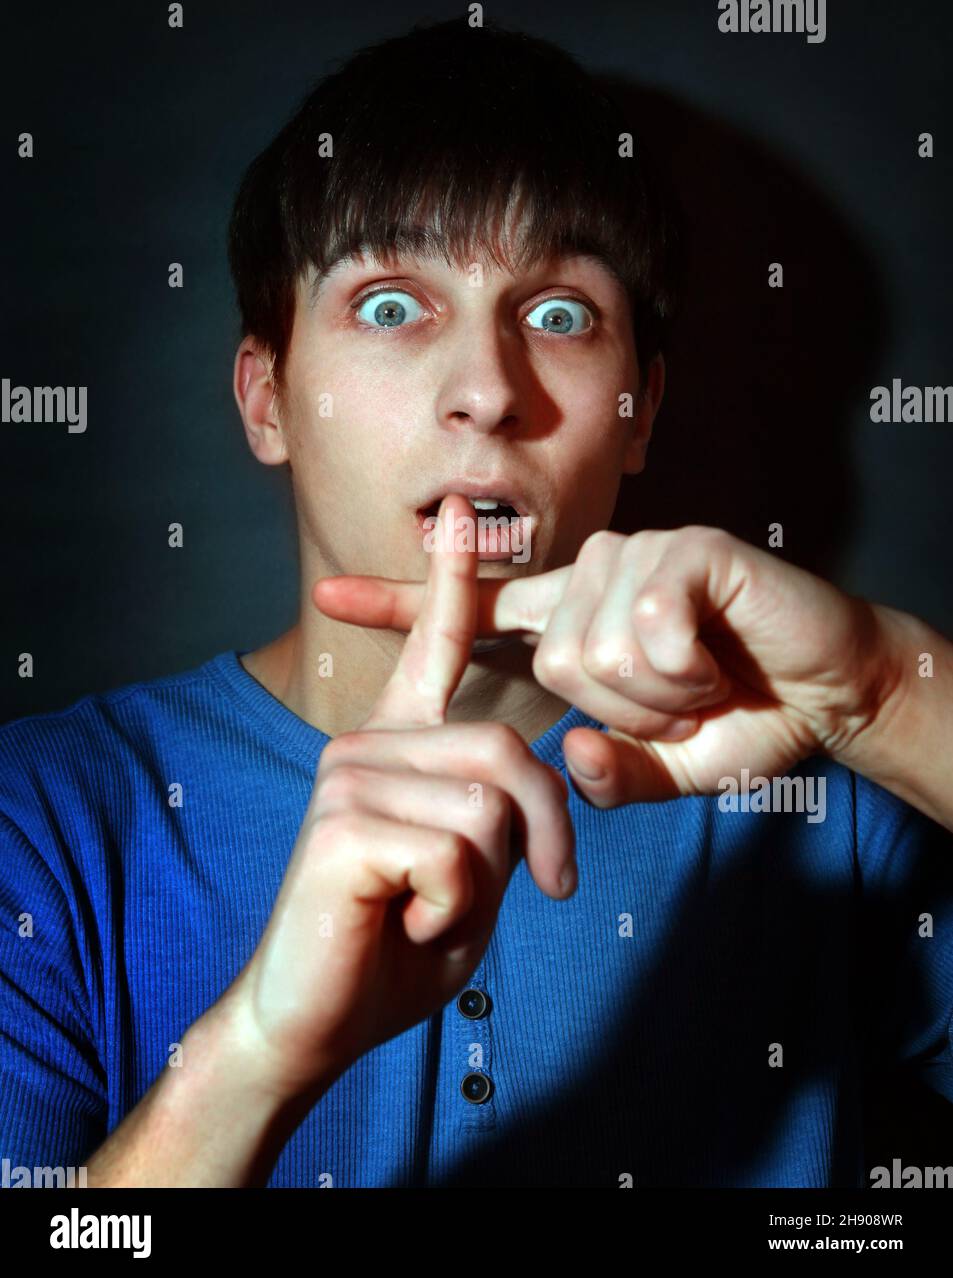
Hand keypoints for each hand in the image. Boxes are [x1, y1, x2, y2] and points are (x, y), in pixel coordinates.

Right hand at [225, 494, 572, 1102]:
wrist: (313, 1021)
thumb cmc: (397, 945)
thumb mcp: (474, 870)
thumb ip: (500, 811)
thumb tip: (533, 768)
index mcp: (398, 746)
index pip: (432, 647)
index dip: (451, 579)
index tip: (462, 513)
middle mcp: (366, 744)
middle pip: (504, 751)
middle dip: (545, 830)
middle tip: (546, 889)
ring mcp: (347, 775)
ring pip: (487, 808)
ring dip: (485, 883)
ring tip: (430, 910)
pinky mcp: (341, 821)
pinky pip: (455, 853)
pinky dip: (451, 909)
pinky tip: (405, 921)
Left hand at [313, 524, 902, 808]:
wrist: (834, 689)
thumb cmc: (750, 716)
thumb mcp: (669, 764)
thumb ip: (615, 773)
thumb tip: (575, 759)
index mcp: (575, 617)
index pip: (475, 608)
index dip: (399, 604)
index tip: (325, 600)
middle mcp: (594, 572)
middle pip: (552, 661)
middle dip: (626, 710)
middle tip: (687, 700)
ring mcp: (636, 553)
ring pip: (594, 651)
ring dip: (663, 695)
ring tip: (709, 676)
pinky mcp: (683, 549)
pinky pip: (645, 631)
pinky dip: (687, 671)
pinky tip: (721, 656)